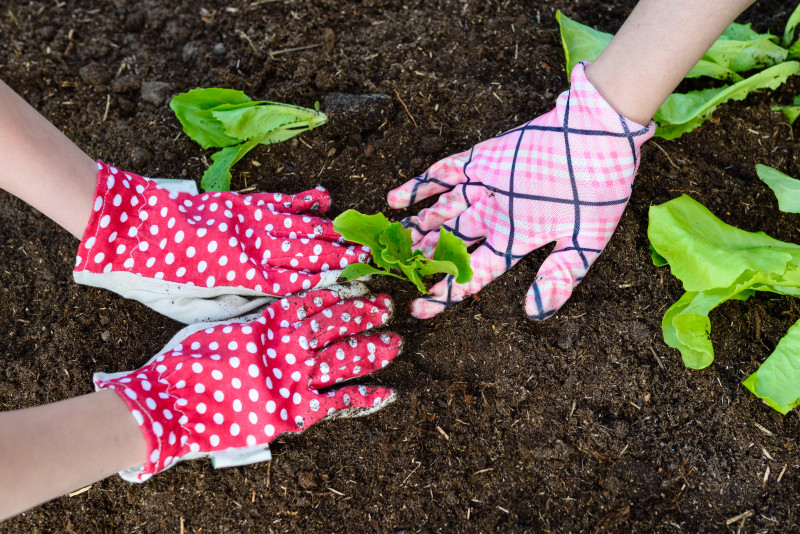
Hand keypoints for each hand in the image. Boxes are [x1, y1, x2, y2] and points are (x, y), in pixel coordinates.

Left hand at [74, 162, 369, 322]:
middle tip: (368, 259)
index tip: (351, 286)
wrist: (127, 227)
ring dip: (329, 232)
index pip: (295, 282)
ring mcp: (247, 221)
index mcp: (243, 277)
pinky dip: (302, 201)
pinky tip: (323, 200)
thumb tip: (264, 307)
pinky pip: (278, 201)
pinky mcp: (237, 202)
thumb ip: (230, 307)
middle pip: (306, 253)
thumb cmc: (155, 276)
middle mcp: (253, 247)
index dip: (326, 283)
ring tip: (355, 236)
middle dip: (339, 257)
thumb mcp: (189, 306)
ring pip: (298, 226)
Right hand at [94, 289, 400, 481]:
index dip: (344, 292)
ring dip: (374, 348)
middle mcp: (292, 342)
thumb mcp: (220, 323)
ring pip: (348, 356)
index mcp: (273, 317)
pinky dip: (366, 397)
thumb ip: (253, 315)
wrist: (170, 400)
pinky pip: (341, 401)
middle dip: (366, 313)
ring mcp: (299, 375)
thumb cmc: (186, 360)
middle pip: (340, 322)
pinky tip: (387, 393)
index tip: (363, 285)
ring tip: (395, 342)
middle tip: (388, 306)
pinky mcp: (298, 409)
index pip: (318, 299)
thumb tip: (274, 309)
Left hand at [387, 62, 653, 319]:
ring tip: (388, 241)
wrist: (601, 134)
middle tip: (392, 270)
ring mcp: (484, 189)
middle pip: (448, 245)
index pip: (473, 274)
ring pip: (440, 212)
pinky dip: (418, 186)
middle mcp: (493, 218)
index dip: (446, 293)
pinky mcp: (480, 159)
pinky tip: (394, 200)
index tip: (419, 309)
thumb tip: (534, 314)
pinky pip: (442, 174)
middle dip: (421, 259)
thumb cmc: (599, 189)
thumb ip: (560, 276)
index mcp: (515, 241)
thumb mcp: (585, 241)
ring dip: (415, 226)